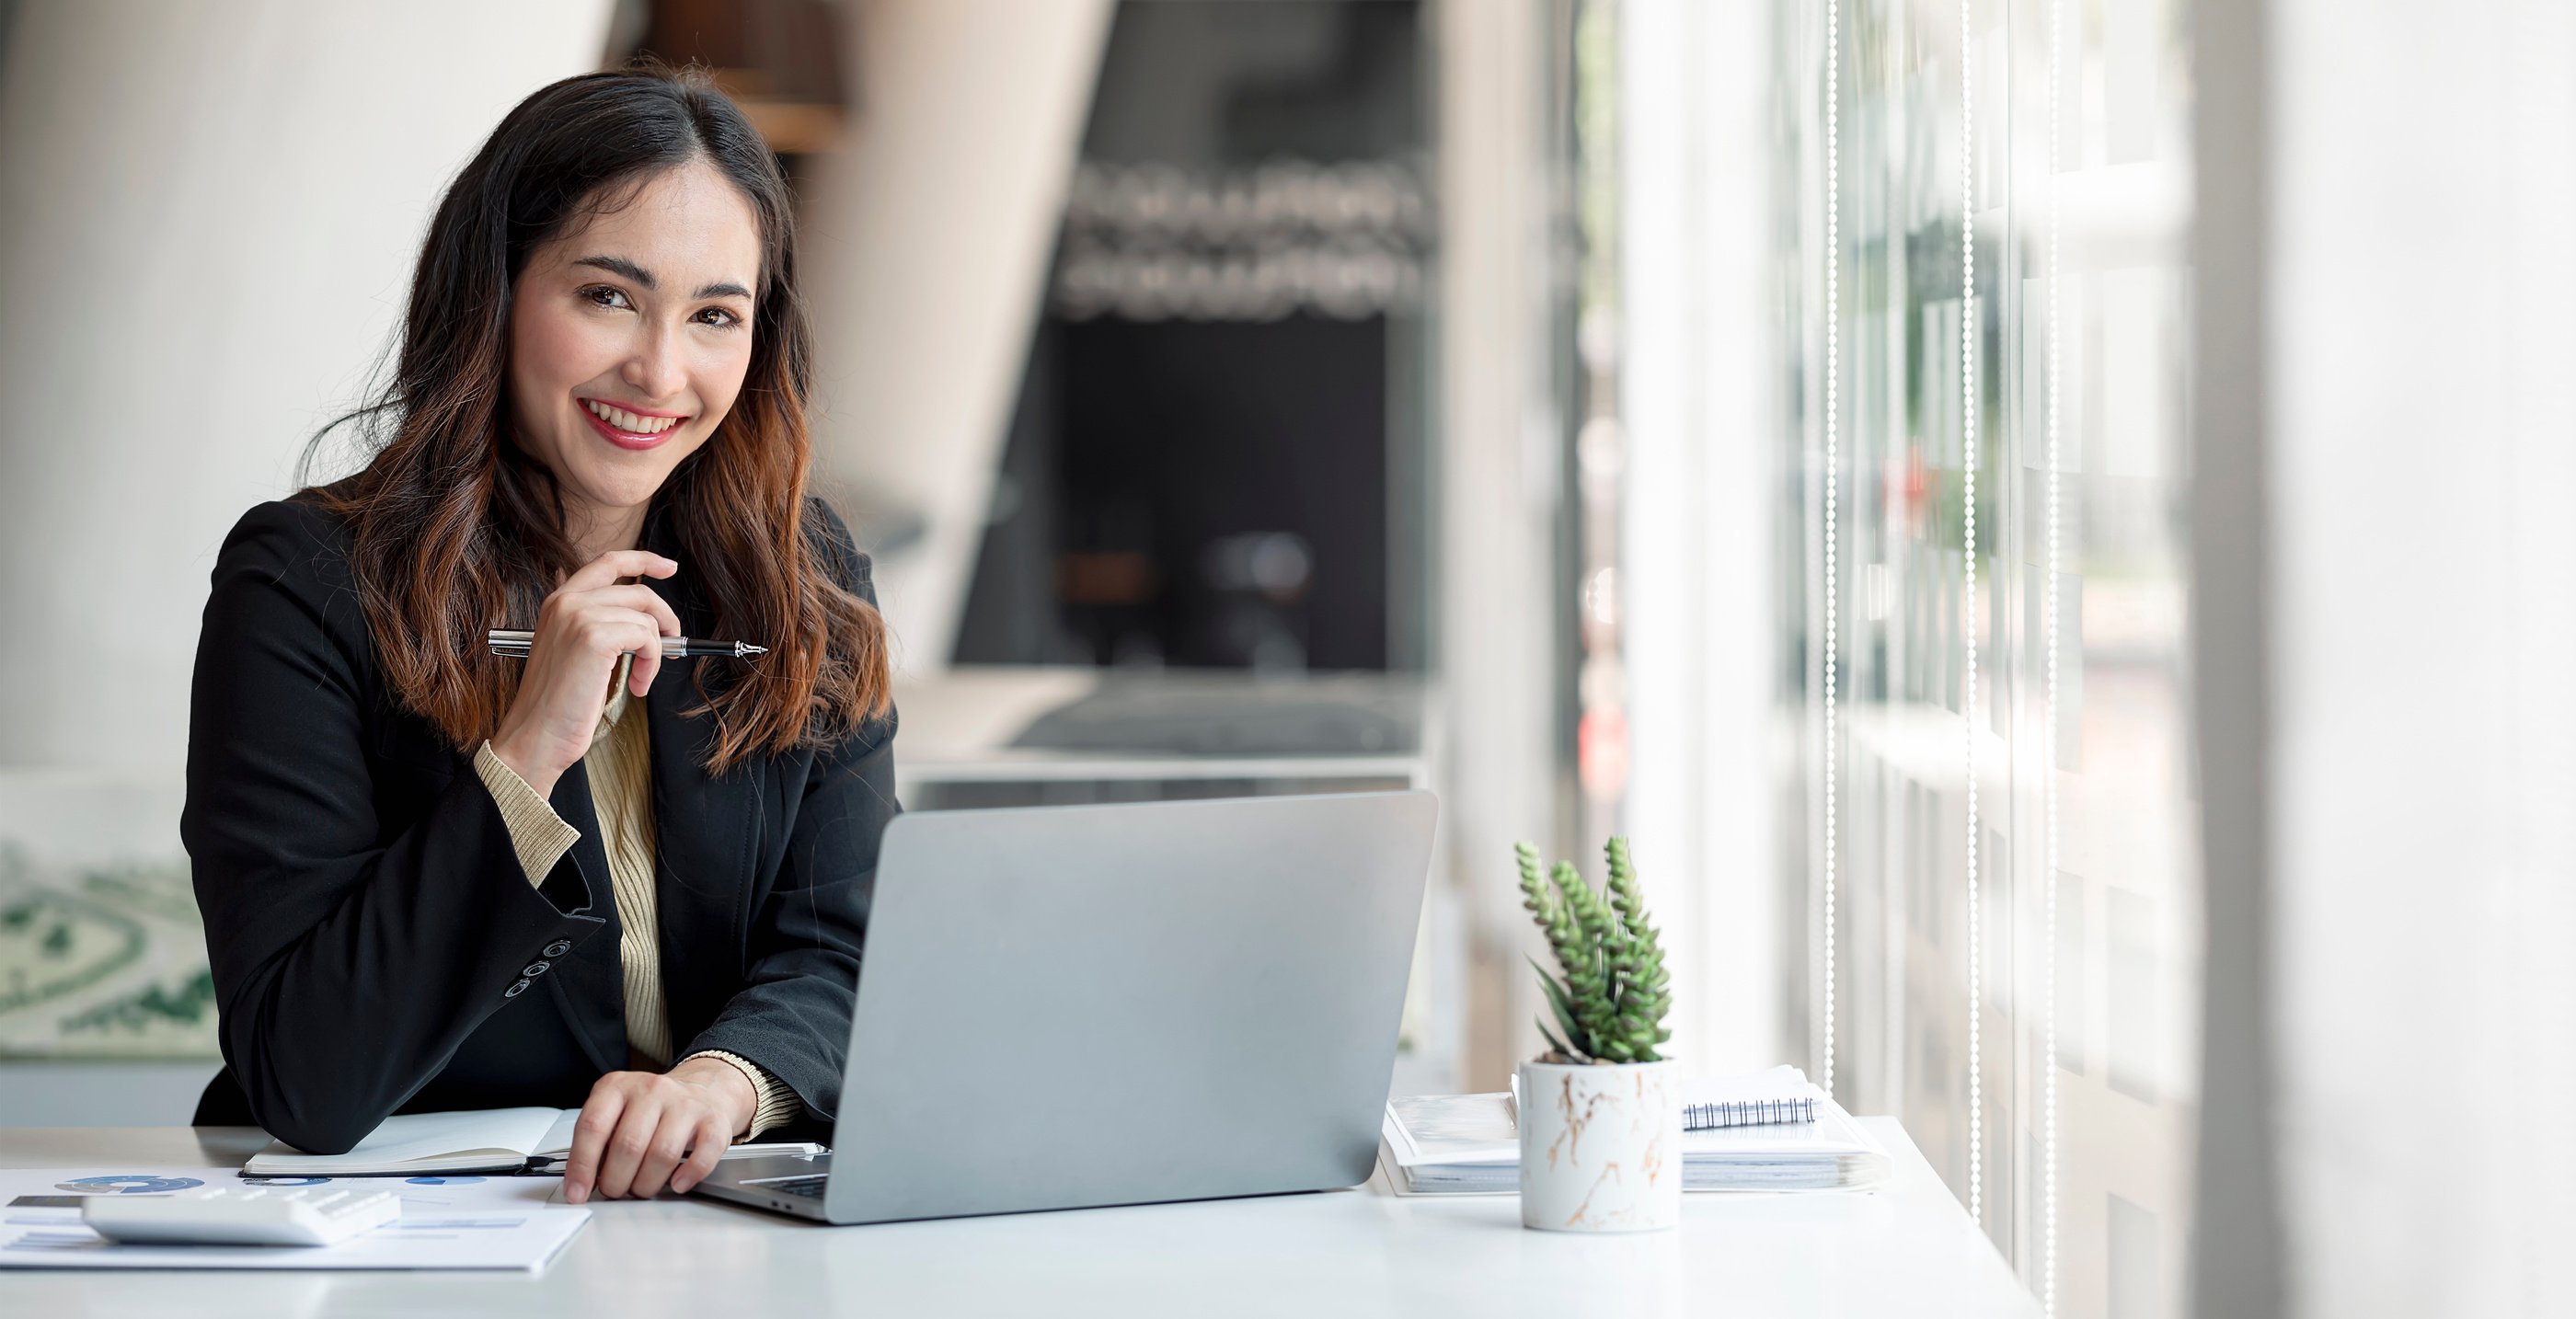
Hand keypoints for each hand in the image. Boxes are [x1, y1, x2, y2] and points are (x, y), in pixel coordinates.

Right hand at [489, 549, 682, 797]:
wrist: (536, 735)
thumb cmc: (557, 704)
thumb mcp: (575, 652)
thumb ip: (601, 625)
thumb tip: (649, 620)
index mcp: (558, 602)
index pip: (607, 562)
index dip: (643, 560)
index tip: (668, 567)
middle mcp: (566, 602)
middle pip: (637, 591)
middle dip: (664, 618)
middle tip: (672, 643)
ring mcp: (578, 616)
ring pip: (646, 619)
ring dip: (654, 653)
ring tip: (640, 679)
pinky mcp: (594, 637)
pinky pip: (647, 638)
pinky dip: (651, 663)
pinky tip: (637, 685)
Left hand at [560, 1058, 754, 1202]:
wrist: (702, 1089)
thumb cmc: (651, 1110)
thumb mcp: (615, 1112)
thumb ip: (597, 1142)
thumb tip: (580, 1183)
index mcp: (618, 1086)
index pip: (593, 1126)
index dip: (582, 1165)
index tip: (577, 1192)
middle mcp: (652, 1089)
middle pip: (628, 1145)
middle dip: (616, 1180)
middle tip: (615, 1190)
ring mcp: (685, 1104)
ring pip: (662, 1154)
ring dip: (647, 1184)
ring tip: (642, 1188)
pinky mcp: (714, 1120)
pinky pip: (703, 1156)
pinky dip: (688, 1176)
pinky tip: (677, 1183)